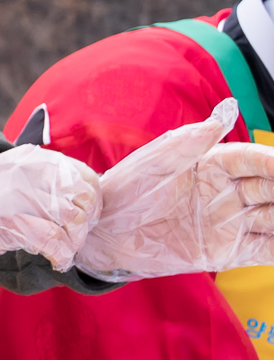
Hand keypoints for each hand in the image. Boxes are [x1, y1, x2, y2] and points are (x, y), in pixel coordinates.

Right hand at [0, 143, 99, 270]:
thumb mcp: (7, 176)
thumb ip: (39, 181)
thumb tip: (73, 200)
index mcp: (32, 160)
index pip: (86, 177)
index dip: (92, 202)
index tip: (83, 219)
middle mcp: (32, 173)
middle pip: (85, 199)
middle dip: (85, 224)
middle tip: (72, 238)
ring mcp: (23, 197)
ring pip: (74, 220)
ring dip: (72, 242)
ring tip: (61, 251)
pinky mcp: (14, 222)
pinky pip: (55, 241)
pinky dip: (60, 255)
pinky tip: (54, 260)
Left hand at [78, 100, 273, 279]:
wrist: (102, 231)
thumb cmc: (125, 188)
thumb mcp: (157, 160)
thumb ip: (195, 139)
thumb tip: (230, 107)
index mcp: (214, 164)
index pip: (255, 159)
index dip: (272, 161)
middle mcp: (229, 192)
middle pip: (273, 188)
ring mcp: (230, 222)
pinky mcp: (227, 252)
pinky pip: (266, 250)